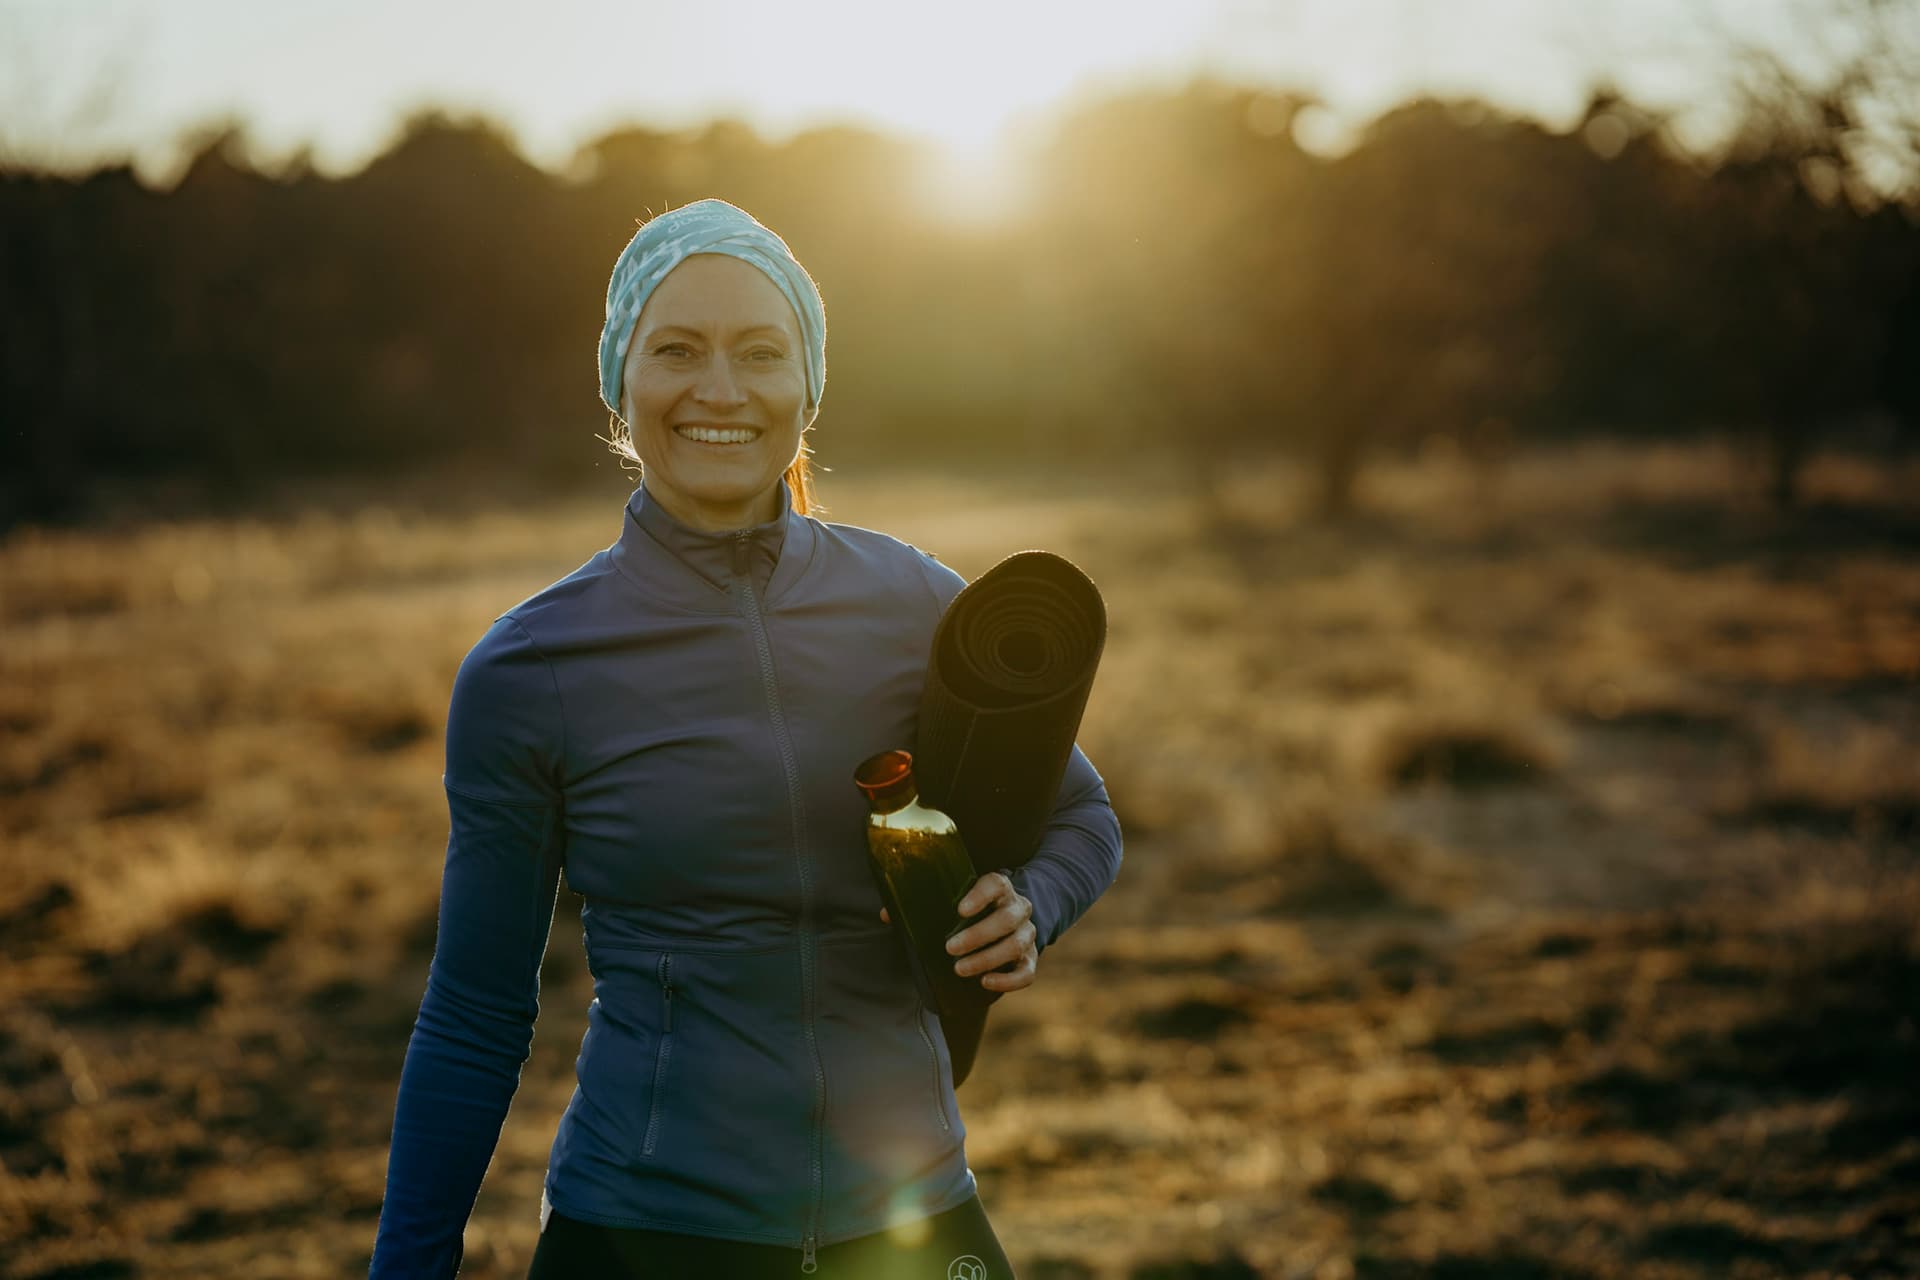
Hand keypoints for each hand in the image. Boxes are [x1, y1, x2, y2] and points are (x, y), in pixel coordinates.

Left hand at [881, 870, 1037, 992]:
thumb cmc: (971, 911)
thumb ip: (922, 905)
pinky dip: (1008, 980)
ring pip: (1016, 945)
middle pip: (1006, 919)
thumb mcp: (953, 902)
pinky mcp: (1029, 959)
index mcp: (999, 889)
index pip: (996, 884)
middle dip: (978, 935)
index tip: (960, 909)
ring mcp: (1027, 934)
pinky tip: (985, 983)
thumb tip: (886, 915)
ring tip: (960, 969)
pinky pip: (1027, 972)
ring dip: (988, 958)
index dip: (980, 895)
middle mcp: (1018, 908)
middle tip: (950, 948)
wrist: (1007, 921)